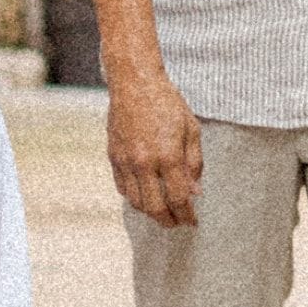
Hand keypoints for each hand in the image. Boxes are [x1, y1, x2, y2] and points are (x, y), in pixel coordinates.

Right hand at [107, 67, 202, 228]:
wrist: (135, 83)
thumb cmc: (167, 102)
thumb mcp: (191, 129)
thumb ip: (194, 163)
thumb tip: (195, 192)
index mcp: (168, 155)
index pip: (178, 198)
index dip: (187, 215)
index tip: (192, 221)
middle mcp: (144, 162)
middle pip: (155, 207)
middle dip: (168, 221)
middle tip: (177, 223)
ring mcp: (126, 161)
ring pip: (136, 202)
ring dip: (150, 212)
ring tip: (162, 212)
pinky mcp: (113, 157)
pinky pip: (122, 188)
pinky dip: (134, 198)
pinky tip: (145, 196)